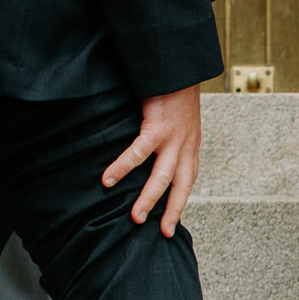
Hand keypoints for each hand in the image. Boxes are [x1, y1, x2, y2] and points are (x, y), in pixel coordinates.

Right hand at [101, 85, 201, 237]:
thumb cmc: (172, 92)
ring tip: (135, 217)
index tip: (171, 226)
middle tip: (161, 232)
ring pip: (161, 177)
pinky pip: (138, 152)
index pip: (187, 182)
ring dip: (147, 198)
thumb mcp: (178, 121)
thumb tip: (152, 155)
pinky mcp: (157, 127)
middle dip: (170, 211)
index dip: (179, 204)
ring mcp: (173, 139)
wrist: (178, 67)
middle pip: (180, 187)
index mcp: (190, 148)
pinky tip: (108, 179)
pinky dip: (123, 167)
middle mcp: (186, 147)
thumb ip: (168, 140)